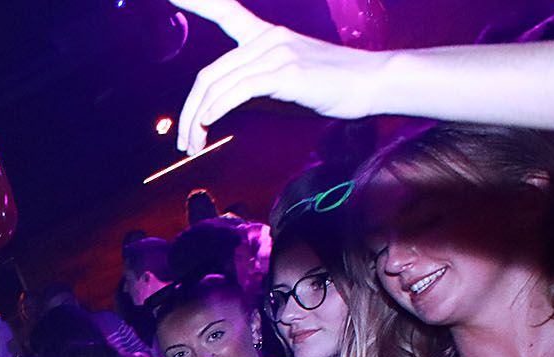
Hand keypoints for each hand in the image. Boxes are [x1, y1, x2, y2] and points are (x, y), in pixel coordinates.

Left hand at [174, 0, 388, 156]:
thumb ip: (248, 90)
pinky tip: (207, 125)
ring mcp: (276, 52)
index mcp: (265, 35)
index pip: (225, 11)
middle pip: (209, 73)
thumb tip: (215, 109)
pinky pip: (238, 92)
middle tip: (182, 141)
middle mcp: (267, 37)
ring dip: (198, 121)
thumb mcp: (280, 86)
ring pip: (218, 86)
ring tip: (193, 146)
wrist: (371, 84)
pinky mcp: (286, 72)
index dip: (196, 1)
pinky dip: (216, 111)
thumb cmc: (327, 88)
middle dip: (188, 110)